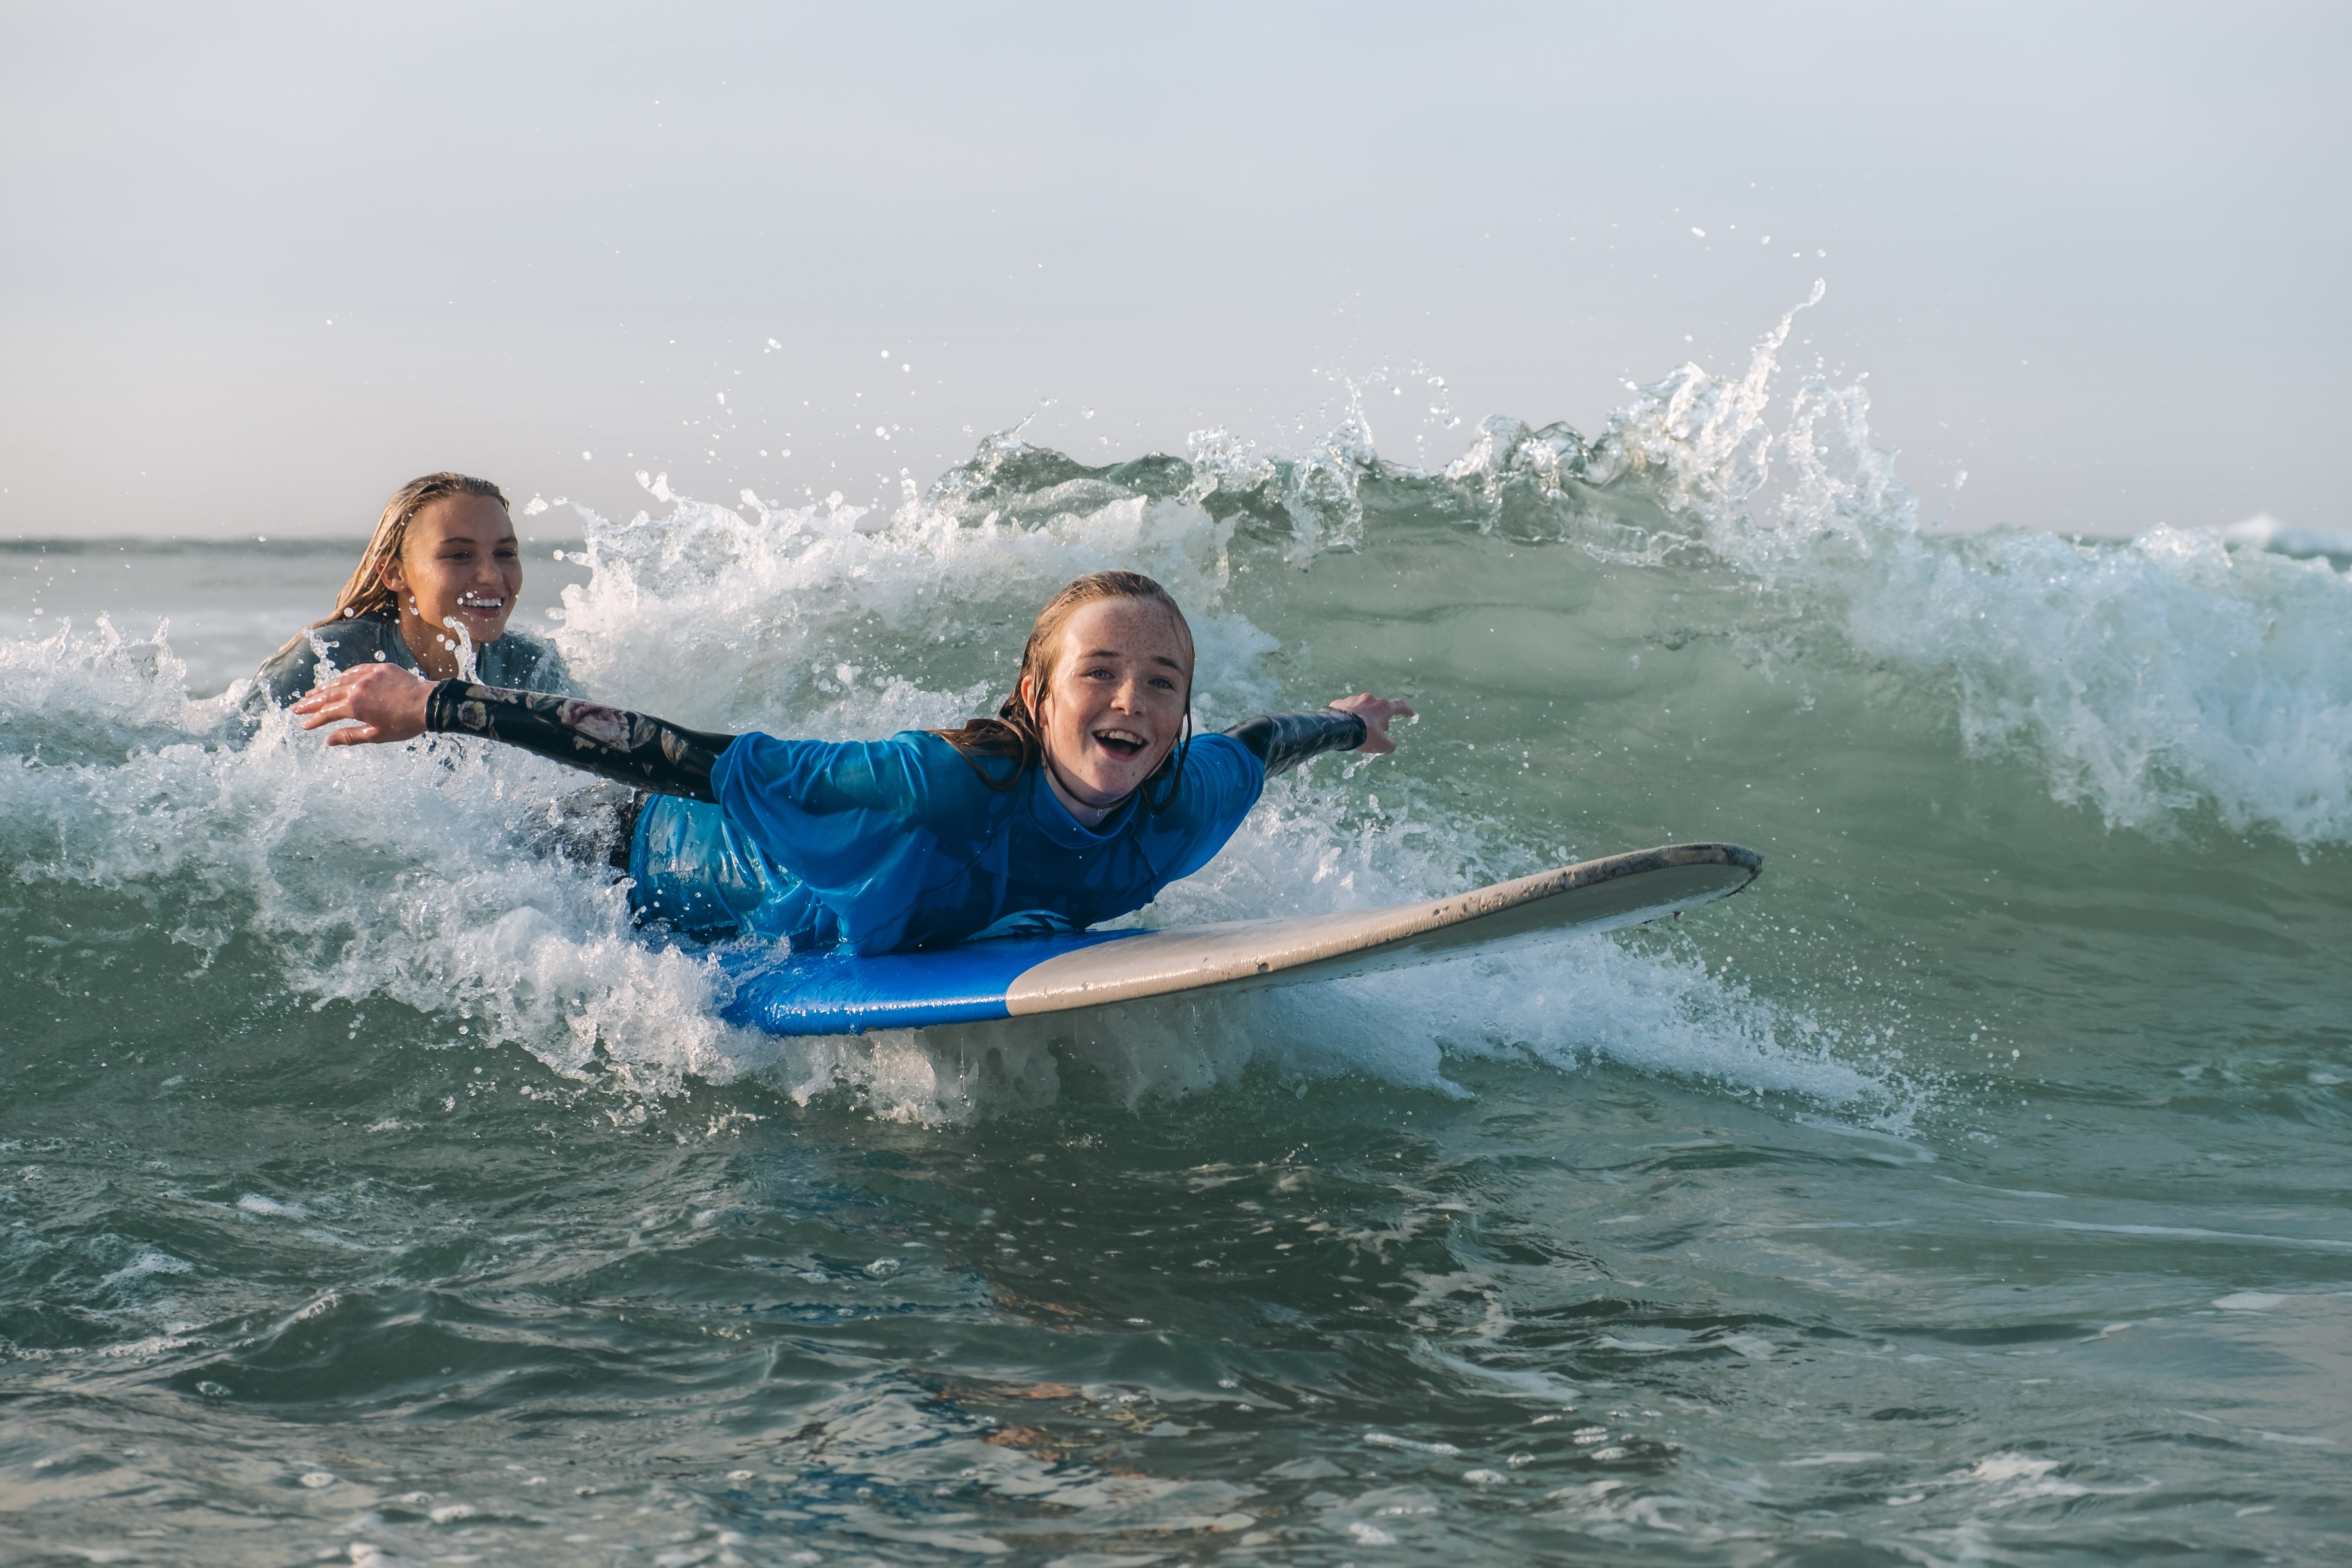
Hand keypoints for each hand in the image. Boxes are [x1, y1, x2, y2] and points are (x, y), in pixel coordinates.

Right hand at [291, 664, 436, 745]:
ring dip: (324, 687)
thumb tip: (328, 741)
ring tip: (312, 693)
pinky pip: (356, 670)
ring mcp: (368, 675)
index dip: (314, 719)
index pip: (327, 712)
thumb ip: (350, 736)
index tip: (304, 725)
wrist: (428, 703)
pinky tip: (338, 679)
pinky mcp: (379, 668)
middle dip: (311, 702)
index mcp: (354, 705)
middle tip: (297, 707)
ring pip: (339, 680)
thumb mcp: (376, 735)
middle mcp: (357, 687)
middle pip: (327, 694)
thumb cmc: (404, 723)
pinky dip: (344, 676)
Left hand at [1328, 692, 1415, 755]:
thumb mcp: (1380, 745)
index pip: (1399, 706)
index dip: (1405, 710)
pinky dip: (1350, 716)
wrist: (1337, 728)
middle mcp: (1369, 700)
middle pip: (1379, 708)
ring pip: (1363, 708)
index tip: (1409, 714)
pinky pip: (1348, 709)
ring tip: (1362, 729)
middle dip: (1381, 718)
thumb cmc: (1364, 735)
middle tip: (1381, 729)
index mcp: (1382, 707)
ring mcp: (1353, 699)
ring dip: (1365, 717)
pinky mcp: (1339, 703)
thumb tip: (1391, 746)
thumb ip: (1389, 745)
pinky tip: (1347, 726)